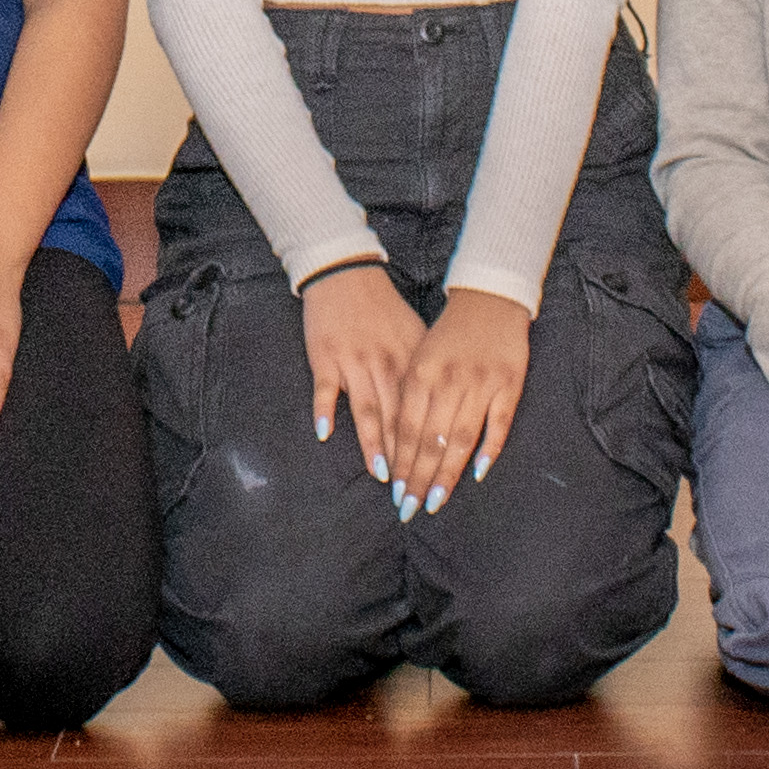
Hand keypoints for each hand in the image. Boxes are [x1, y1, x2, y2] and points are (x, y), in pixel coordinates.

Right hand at [302, 263, 426, 486]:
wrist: (347, 276)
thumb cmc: (386, 311)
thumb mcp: (417, 338)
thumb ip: (428, 376)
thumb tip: (444, 413)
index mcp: (413, 364)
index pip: (424, 415)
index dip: (429, 449)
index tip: (433, 479)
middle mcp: (386, 366)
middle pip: (398, 421)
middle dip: (405, 460)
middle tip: (409, 492)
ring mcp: (354, 363)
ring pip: (367, 410)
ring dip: (374, 444)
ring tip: (380, 475)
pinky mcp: (326, 358)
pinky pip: (325, 389)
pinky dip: (324, 411)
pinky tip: (325, 434)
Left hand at [399, 291, 535, 514]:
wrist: (488, 298)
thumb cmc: (447, 334)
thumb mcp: (418, 356)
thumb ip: (409, 397)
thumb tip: (394, 443)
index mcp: (421, 373)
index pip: (407, 428)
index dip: (400, 462)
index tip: (394, 491)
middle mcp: (449, 380)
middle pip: (430, 439)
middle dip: (418, 478)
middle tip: (409, 509)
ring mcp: (481, 383)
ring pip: (461, 438)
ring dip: (447, 474)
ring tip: (435, 501)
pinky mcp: (510, 383)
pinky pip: (499, 423)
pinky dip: (489, 449)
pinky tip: (477, 473)